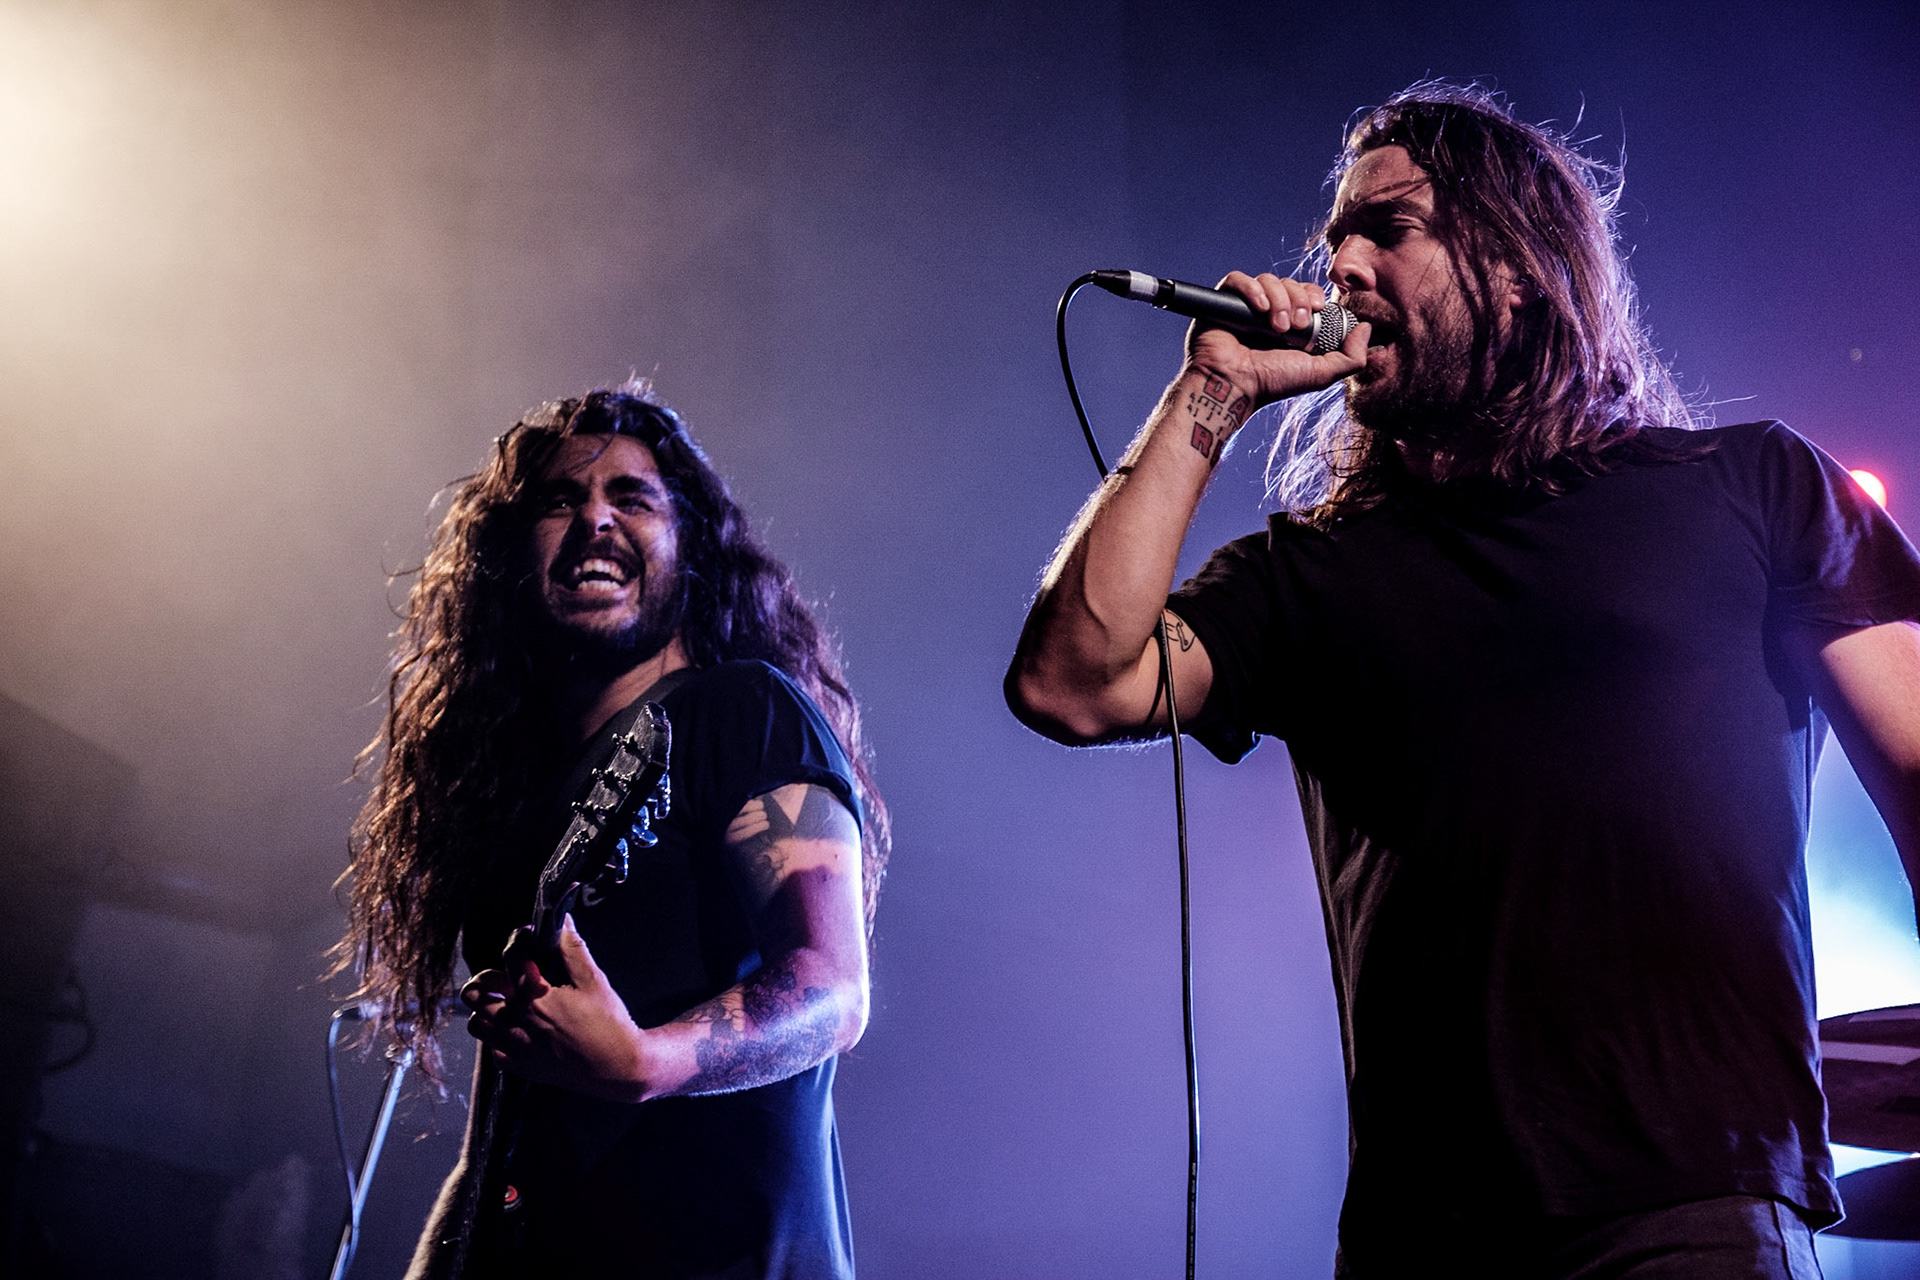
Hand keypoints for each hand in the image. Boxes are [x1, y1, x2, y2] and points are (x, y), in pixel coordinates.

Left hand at [461, 915, 651, 1102]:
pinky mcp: (519, 1066)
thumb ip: (572, 949)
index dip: (519, 940)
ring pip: (475, 1022)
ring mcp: (514, 1047)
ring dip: (486, 1008)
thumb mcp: (593, 980)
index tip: (530, 937)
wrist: (617, 1068)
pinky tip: (517, 1027)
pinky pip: (491, 1048)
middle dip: (489, 976)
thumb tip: (562, 921)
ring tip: (507, 1002)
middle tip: (509, 974)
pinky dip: (497, 1036)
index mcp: (534, 997)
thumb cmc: (609, 1023)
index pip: (510, 957)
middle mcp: (516, 1022)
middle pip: (474, 992)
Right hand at [1185, 271, 1370, 409]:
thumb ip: (1351, 357)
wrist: (1234, 386)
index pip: (1306, 293)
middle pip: (1290, 282)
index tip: (1315, 309)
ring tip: (1275, 326)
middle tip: (1296, 324)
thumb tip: (1366, 329)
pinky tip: (1258, 308)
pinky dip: (1251, 289)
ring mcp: (1244, 305)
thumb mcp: (1321, 373)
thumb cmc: (1271, 382)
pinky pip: (1238, 280)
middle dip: (1297, 299)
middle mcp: (1267, 311)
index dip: (1313, 295)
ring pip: (1268, 279)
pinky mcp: (1223, 301)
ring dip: (1278, 300)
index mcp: (1289, 323)